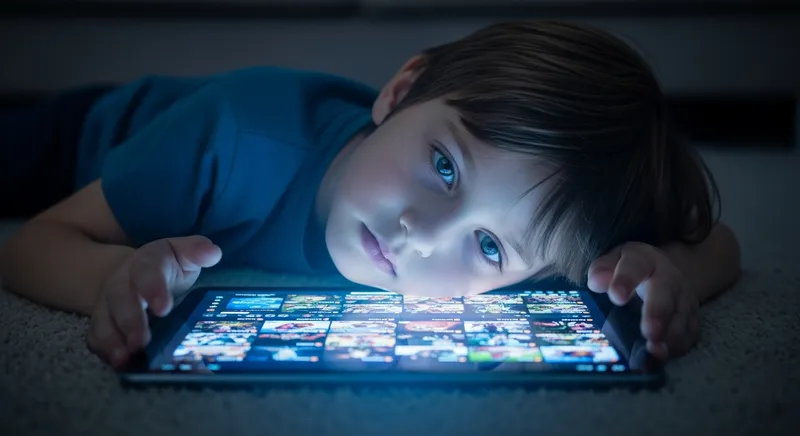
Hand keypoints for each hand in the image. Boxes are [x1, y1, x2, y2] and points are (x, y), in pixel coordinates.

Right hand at [87, 235, 221, 367]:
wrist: (139, 271)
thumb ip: (197, 251)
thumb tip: (212, 253)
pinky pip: (97, 336)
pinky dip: (104, 350)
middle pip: (121, 299)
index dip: (153, 289)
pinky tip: (117, 363)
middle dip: (130, 321)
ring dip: (112, 341)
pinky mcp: (104, 321)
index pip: (146, 271)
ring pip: (104, 320)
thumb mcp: (184, 253)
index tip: (163, 308)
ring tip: (124, 359)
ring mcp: (109, 303)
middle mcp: (122, 281)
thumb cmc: (168, 264)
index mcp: (146, 261)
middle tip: (140, 343)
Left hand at [586, 242, 699, 359]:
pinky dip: (678, 346)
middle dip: (657, 313)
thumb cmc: (627, 270)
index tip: (616, 297)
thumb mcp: (612, 262)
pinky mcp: (691, 318)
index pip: (635, 266)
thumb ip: (602, 270)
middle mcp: (669, 278)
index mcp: (644, 260)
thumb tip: (596, 282)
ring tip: (655, 351)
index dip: (626, 281)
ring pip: (681, 316)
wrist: (659, 273)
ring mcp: (684, 298)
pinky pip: (690, 333)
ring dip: (670, 336)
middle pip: (665, 293)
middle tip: (648, 332)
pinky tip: (664, 356)